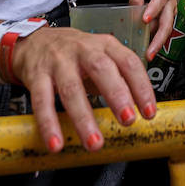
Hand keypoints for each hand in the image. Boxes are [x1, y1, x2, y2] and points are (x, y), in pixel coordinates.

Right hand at [11, 27, 155, 152]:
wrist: (35, 41)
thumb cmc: (75, 54)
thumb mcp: (101, 56)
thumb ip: (120, 77)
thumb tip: (142, 109)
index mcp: (105, 45)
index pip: (129, 62)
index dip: (141, 87)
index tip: (149, 112)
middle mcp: (83, 50)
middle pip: (102, 69)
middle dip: (117, 96)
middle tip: (128, 120)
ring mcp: (58, 62)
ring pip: (71, 89)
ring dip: (84, 119)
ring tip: (94, 143)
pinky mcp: (36, 75)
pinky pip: (41, 100)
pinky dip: (49, 123)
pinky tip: (56, 144)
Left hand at [130, 0, 176, 59]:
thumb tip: (133, 11)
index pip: (159, 0)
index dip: (152, 10)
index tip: (144, 20)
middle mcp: (171, 2)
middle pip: (167, 22)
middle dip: (158, 39)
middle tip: (149, 53)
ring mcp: (172, 11)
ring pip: (167, 29)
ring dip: (158, 43)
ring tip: (148, 55)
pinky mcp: (170, 17)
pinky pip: (164, 29)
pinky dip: (158, 40)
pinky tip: (149, 49)